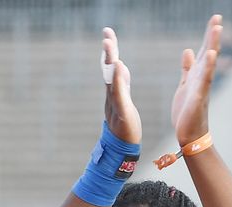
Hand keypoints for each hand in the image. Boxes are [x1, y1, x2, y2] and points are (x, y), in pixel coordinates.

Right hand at [102, 28, 141, 143]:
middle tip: (107, 34)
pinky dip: (119, 81)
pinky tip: (119, 67)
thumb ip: (122, 85)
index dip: (110, 50)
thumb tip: (121, 68)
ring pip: (112, 79)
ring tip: (109, 44)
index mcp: (115, 92)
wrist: (122, 149)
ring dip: (111, 61)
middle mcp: (113, 95)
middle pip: (109, 70)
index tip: (108, 33)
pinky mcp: (122, 112)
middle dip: (108, 52)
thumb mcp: (124, 100)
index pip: (112, 67)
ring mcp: (115, 103)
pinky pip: (119, 95)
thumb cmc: (125, 127)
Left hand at [171, 15, 221, 146]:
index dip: (208, 36)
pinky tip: (210, 55)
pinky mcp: (198, 98)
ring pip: (208, 64)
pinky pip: (204, 81)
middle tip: (217, 18)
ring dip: (212, 46)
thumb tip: (187, 51)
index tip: (215, 19)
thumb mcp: (184, 85)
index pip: (203, 51)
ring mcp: (201, 88)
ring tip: (217, 30)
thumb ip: (187, 69)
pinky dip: (207, 68)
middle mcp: (202, 79)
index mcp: (197, 76)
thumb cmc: (187, 112)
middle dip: (212, 37)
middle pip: (208, 54)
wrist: (189, 134)